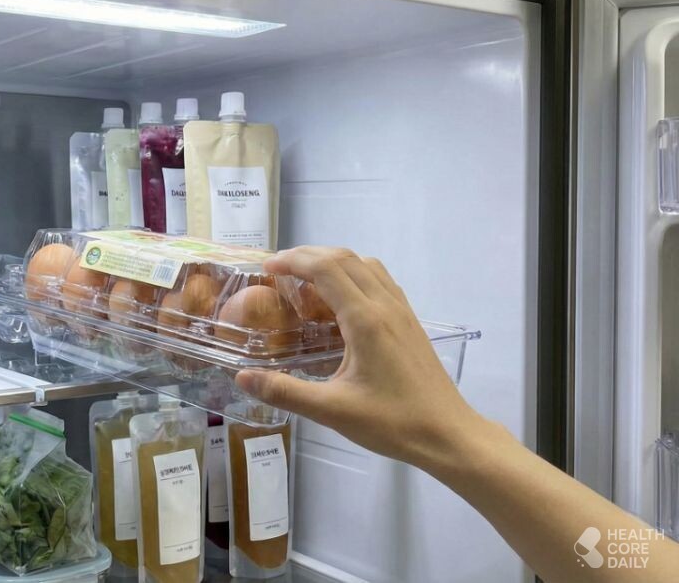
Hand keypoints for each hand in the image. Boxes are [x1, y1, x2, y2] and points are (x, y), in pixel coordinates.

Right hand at [235, 246, 486, 468]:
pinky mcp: (410, 321)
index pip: (326, 269)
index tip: (267, 268)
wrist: (448, 434)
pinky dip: (353, 274)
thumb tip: (241, 378)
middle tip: (278, 269)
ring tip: (306, 278)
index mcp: (365, 320)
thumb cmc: (392, 423)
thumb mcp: (332, 411)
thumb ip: (285, 391)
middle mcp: (385, 305)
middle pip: (345, 258)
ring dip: (333, 261)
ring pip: (365, 265)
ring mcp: (402, 311)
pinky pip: (379, 280)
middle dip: (308, 255)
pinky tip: (341, 300)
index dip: (294, 260)